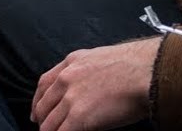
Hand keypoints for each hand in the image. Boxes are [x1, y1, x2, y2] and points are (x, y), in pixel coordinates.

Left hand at [31, 37, 159, 130]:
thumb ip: (85, 71)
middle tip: (46, 130)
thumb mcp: (100, 58)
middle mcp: (66, 79)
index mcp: (71, 63)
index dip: (38, 101)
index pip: (44, 84)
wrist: (145, 71)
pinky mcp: (79, 117)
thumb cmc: (134, 65)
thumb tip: (85, 89)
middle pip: (44, 106)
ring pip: (49, 123)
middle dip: (43, 120)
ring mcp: (71, 98)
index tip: (36, 112)